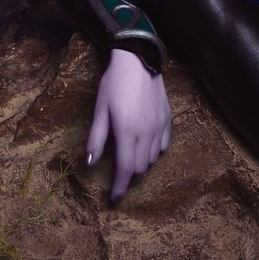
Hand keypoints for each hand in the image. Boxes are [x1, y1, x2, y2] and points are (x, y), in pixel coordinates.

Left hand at [86, 48, 171, 202]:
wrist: (138, 59)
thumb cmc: (114, 84)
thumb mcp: (100, 110)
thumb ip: (96, 138)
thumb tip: (90, 164)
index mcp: (127, 132)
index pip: (124, 169)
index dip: (119, 187)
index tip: (114, 199)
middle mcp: (146, 134)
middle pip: (138, 168)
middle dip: (127, 174)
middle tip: (117, 170)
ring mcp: (159, 127)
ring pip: (152, 159)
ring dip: (140, 162)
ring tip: (130, 154)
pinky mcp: (168, 119)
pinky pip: (164, 145)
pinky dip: (154, 151)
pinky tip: (145, 143)